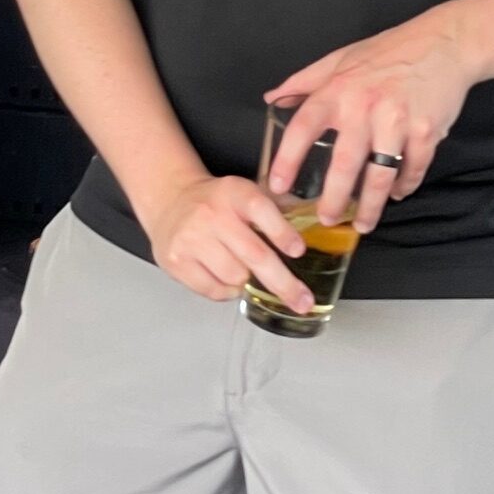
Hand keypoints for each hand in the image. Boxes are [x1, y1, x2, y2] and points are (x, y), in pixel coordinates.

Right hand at [144, 174, 312, 313]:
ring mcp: (191, 238)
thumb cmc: (218, 202)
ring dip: (248, 282)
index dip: (281, 231)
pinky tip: (225, 276)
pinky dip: (227, 291)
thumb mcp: (245, 193)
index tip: (299, 251)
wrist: (171, 200)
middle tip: (303, 301)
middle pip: (254, 254)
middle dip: (283, 283)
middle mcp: (211, 213)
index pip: (261, 209)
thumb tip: (321, 227)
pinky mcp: (176, 260)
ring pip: (235, 277)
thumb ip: (279, 208)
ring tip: (245, 271)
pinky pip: (214, 290)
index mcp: (234, 192)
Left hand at [264, 11, 474, 235]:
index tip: (278, 184)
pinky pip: (413, 169)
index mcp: (338, 90)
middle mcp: (365, 106)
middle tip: (325, 219)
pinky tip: (397, 194)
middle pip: (345, 163)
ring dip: (371, 206)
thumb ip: (305, 81)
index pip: (303, 126)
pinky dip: (405, 186)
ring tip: (362, 223)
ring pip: (381, 175)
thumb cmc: (387, 51)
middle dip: (333, 198)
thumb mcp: (339, 59)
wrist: (443, 42)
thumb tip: (272, 97)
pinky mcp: (426, 130)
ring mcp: (397, 120)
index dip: (288, 158)